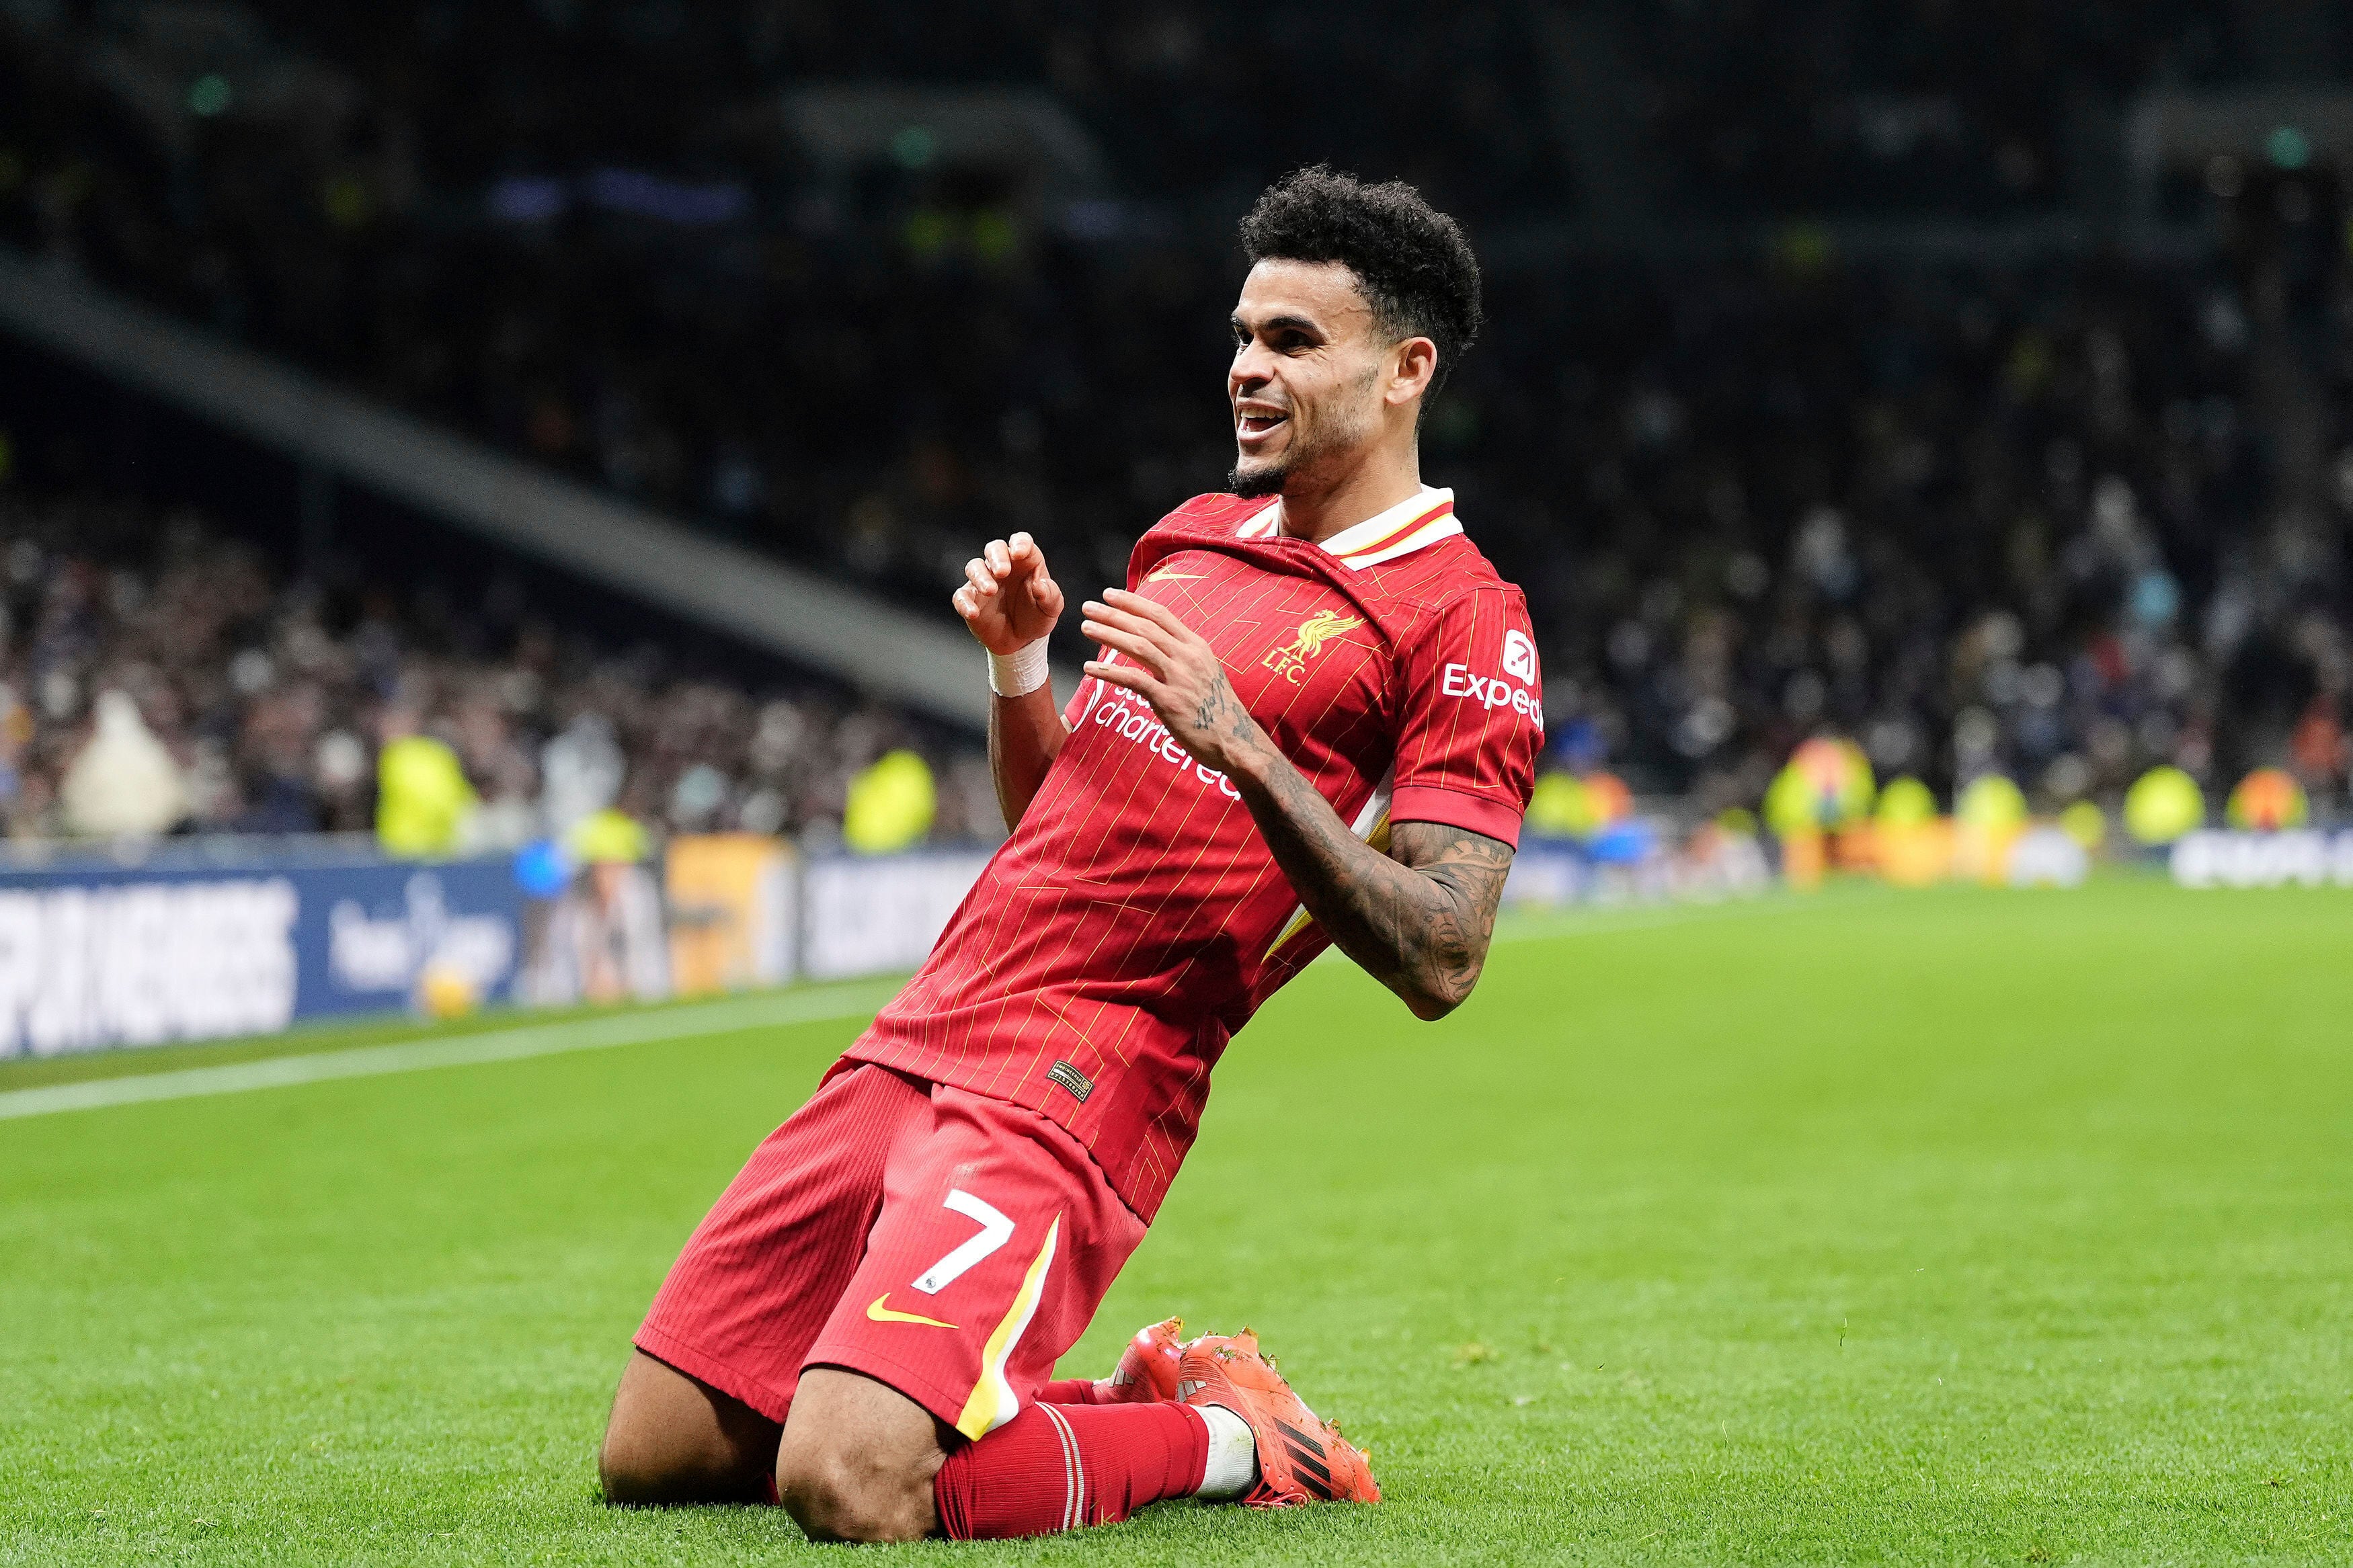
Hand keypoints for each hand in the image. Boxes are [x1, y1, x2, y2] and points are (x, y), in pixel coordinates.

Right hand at [953, 532, 1063, 654]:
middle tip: (1002, 572)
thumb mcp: (1051, 609)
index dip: (1019, 543)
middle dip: (996, 557)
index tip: (1019, 553)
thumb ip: (1050, 596)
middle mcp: (1003, 567)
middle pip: (994, 548)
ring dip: (980, 576)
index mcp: (1025, 562)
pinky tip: (973, 612)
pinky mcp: (971, 599)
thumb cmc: (1036, 617)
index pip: (1020, 541)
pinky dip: (964, 602)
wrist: (1021, 641)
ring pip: (974, 567)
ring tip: (990, 591)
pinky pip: (961, 596)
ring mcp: (984, 581)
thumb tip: (1040, 586)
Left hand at [1080, 589, 1268, 773]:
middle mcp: (1188, 657)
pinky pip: (1134, 680)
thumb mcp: (1205, 672)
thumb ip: (1182, 657)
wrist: (1235, 741)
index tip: (1110, 594)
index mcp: (1197, 646)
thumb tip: (1158, 646)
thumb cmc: (1217, 710)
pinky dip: (1109, 672)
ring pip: (1139, 647)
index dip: (1133, 602)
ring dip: (1109, 635)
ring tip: (1087, 627)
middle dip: (1114, 614)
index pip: (1161, 615)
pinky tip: (1090, 669)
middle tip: (1089, 606)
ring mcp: (1179, 678)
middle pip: (1145, 627)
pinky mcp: (1169, 701)